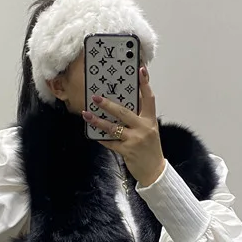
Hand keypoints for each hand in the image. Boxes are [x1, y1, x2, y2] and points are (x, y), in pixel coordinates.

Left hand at [82, 67, 165, 186]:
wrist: (154, 171)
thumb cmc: (150, 149)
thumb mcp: (149, 131)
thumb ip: (139, 119)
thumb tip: (122, 107)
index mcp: (150, 121)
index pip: (149, 99)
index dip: (145, 84)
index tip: (140, 70)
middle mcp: (144, 128)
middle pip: (124, 112)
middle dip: (108, 104)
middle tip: (95, 97)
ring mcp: (135, 140)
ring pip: (113, 128)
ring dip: (98, 121)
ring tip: (86, 114)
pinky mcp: (127, 151)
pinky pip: (111, 143)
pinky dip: (102, 139)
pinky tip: (93, 134)